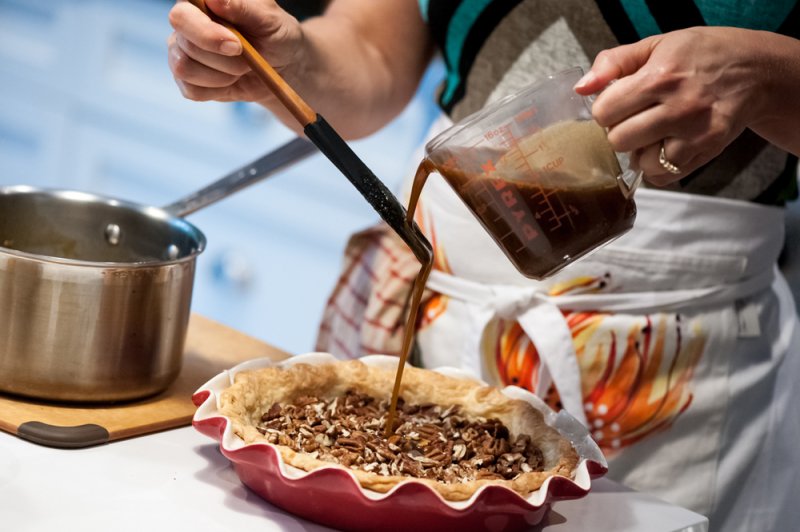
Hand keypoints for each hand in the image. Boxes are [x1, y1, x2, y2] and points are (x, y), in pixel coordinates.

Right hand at [167, 0, 302, 112]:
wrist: (282, 66)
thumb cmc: (275, 34)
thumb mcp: (269, 19)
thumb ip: (242, 7)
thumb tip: (215, 0)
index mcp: (201, 2)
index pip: (182, 14)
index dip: (206, 32)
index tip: (236, 44)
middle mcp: (186, 23)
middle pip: (184, 43)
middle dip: (222, 58)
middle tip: (244, 55)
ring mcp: (182, 51)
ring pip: (185, 68)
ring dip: (222, 74)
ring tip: (241, 67)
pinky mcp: (187, 79)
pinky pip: (192, 90)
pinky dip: (217, 89)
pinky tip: (231, 80)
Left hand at [574, 27, 778, 185]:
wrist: (755, 70)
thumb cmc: (700, 55)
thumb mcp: (656, 45)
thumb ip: (613, 62)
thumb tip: (582, 88)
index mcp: (660, 76)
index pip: (604, 111)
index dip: (606, 108)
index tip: (619, 102)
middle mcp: (678, 107)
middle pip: (618, 141)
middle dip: (620, 130)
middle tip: (636, 118)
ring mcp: (694, 133)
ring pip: (641, 162)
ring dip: (640, 151)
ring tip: (655, 131)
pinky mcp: (707, 151)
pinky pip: (664, 176)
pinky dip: (659, 167)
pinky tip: (667, 145)